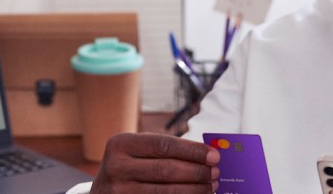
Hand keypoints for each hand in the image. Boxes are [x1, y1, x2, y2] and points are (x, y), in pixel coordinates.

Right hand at [91, 132, 219, 192]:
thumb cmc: (128, 169)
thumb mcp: (135, 153)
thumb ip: (164, 151)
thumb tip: (205, 155)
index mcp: (120, 144)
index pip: (163, 145)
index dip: (192, 151)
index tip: (214, 155)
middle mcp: (116, 167)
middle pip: (166, 169)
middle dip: (196, 171)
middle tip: (216, 173)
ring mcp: (119, 192)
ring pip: (165, 192)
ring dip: (194, 190)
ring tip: (211, 187)